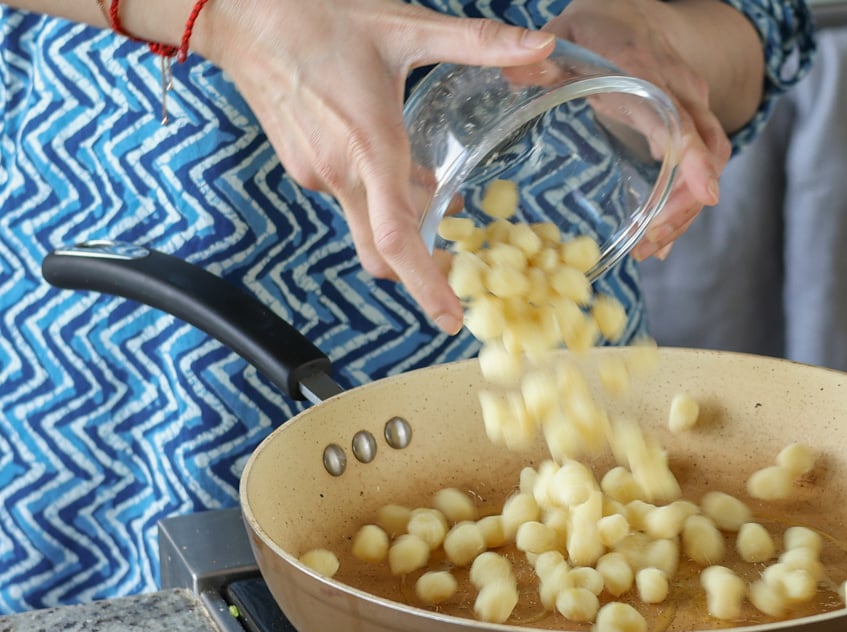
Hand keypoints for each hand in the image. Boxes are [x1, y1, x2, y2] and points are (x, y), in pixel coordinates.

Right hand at [196, 0, 555, 333]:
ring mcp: (315, 175)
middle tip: (460, 262)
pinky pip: (350, 199)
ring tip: (439, 194)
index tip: (450, 318)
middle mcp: (338, 174)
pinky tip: (396, 162)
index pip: (396, 238)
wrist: (238, 13)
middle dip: (421, 267)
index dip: (425, 284)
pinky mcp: (303, 168)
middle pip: (381, 250)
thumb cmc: (315, 16)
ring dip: (404, 220)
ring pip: (368, 222)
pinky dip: (379, 195)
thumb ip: (478, 42)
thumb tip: (540, 47)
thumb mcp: (405, 27)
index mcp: (368, 147)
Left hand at [543, 0, 733, 260]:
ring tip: (650, 246)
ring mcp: (692, 104)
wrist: (634, 14)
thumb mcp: (560, 37)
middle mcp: (678, 87)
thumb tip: (514, 75)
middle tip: (649, 242)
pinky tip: (661, 236)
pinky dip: (686, 202)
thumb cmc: (594, 31)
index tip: (706, 194)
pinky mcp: (694, 122)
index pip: (677, 116)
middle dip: (685, 202)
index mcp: (644, 68)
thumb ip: (537, 60)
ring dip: (686, 208)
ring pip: (712, 160)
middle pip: (706, 149)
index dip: (692, 156)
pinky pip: (704, 163)